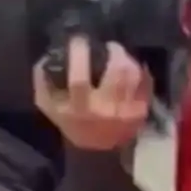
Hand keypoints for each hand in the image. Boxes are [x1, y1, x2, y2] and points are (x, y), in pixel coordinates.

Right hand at [34, 38, 151, 150]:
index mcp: (79, 107)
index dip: (79, 54)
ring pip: (134, 75)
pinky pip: (146, 83)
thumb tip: (46, 57)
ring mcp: (126, 111)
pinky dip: (141, 71)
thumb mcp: (49, 106)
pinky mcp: (142, 112)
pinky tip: (132, 68)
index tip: (79, 39)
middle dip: (114, 51)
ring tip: (120, 55)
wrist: (96, 151)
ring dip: (128, 59)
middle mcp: (105, 109)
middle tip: (109, 45)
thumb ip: (43, 82)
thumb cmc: (71, 122)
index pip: (79, 79)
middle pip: (117, 71)